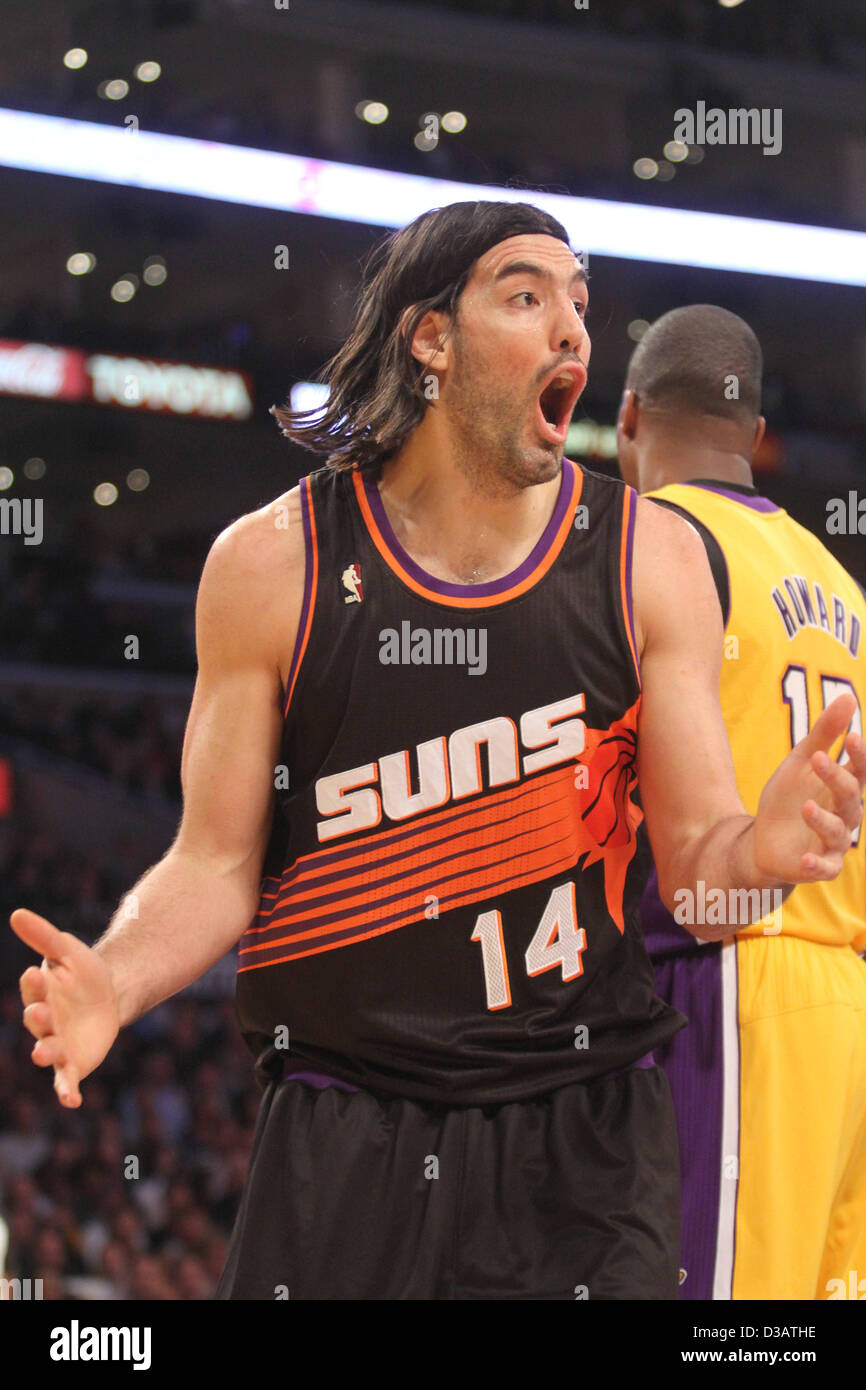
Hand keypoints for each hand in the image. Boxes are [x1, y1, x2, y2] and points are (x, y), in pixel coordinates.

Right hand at [10, 909, 120, 1107]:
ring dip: (44, 1053)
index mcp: (41, 993)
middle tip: (41, 1011)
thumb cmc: (83, 972)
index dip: (33, 984)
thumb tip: (16, 913)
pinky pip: (66, 1081)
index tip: (37, 972)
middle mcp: (44, 1022)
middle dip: (37, 1018)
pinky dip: (66, 1093)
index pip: (32, 989)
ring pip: (46, 1052)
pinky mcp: (74, 1064)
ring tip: (43, 1053)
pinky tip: (71, 1102)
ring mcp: (58, 1045)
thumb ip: (44, 936)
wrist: (111, 995)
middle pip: (36, 1022)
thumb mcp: (68, 950)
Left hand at [752, 693, 865, 884]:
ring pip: (838, 832)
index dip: (859, 755)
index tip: (852, 736)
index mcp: (842, 789)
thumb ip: (824, 734)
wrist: (764, 838)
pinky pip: (824, 869)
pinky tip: (806, 859)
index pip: (859, 770)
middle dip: (836, 779)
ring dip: (822, 819)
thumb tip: (850, 697)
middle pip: (849, 797)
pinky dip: (817, 865)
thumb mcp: (800, 762)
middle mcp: (844, 815)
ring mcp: (832, 842)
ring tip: (805, 806)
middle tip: (818, 759)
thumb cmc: (789, 797)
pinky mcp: (818, 866)